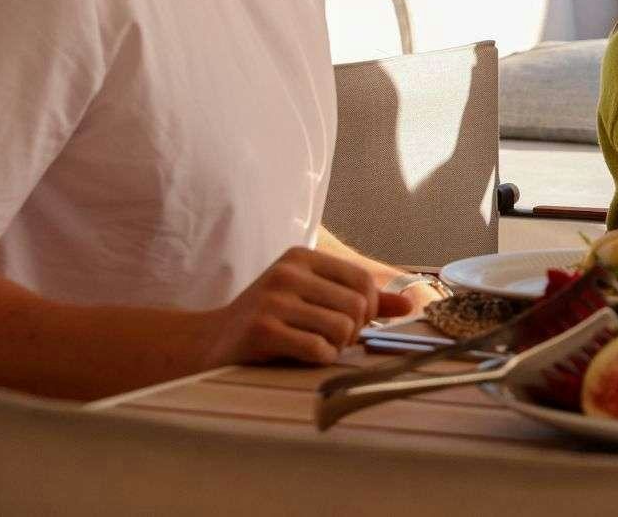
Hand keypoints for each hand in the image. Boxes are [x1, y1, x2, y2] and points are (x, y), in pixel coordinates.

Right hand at [196, 247, 409, 368]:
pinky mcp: (262, 329)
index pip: (363, 281)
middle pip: (357, 305)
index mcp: (302, 258)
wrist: (207, 344)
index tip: (352, 325)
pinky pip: (318, 348)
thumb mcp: (311, 299)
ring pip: (341, 327)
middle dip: (353, 331)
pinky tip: (302, 357)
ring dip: (336, 347)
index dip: (369, 309)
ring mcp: (273, 300)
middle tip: (333, 341)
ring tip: (316, 347)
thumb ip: (359, 299)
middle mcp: (288, 273)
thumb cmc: (268, 321)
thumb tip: (409, 304)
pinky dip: (320, 359)